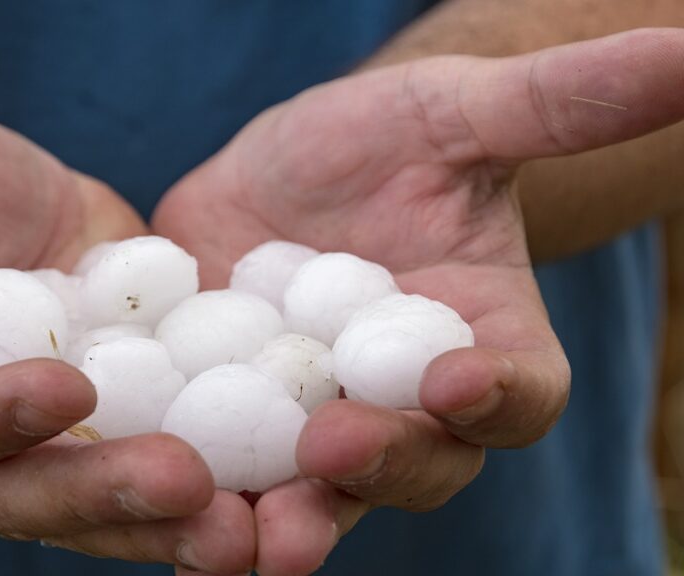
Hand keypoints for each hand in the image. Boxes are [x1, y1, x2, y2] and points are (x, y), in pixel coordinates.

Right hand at [0, 106, 254, 572]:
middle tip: (187, 486)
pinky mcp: (120, 419)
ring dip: (173, 521)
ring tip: (249, 525)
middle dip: (101, 494)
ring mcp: (47, 441)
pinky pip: (163, 457)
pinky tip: (288, 481)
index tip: (62, 387)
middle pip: (24, 492)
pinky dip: (222, 479)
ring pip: (103, 500)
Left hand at [154, 28, 683, 574]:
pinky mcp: (233, 421)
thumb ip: (558, 104)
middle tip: (332, 456)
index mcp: (482, 349)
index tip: (459, 376)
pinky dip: (192, 494)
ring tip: (239, 542)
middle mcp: (406, 411)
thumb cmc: (396, 141)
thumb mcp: (462, 113)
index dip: (498, 395)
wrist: (299, 171)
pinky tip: (144, 496)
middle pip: (413, 465)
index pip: (516, 393)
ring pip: (311, 495)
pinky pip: (220, 470)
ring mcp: (315, 425)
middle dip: (379, 469)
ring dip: (281, 522)